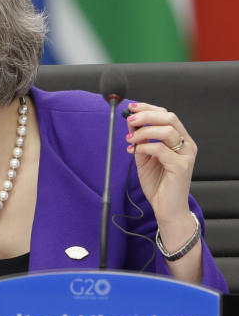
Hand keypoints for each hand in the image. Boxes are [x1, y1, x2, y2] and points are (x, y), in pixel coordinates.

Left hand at [124, 102, 194, 223]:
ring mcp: (186, 155)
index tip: (131, 107)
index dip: (148, 108)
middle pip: (169, 118)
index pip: (167, 115)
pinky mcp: (181, 167)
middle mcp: (187, 145)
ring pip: (167, 131)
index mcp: (180, 140)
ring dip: (144, 131)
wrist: (167, 208)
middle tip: (130, 120)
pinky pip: (160, 149)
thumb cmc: (158, 183)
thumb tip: (131, 122)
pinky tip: (134, 151)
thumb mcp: (144, 157)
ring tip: (130, 139)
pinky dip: (144, 147)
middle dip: (147, 115)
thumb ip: (140, 140)